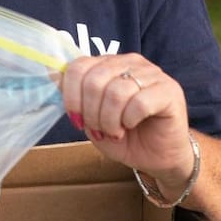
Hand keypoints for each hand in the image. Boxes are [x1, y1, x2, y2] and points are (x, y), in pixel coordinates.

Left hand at [60, 55, 193, 187]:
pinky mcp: (169, 91)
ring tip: (115, 131)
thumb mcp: (91, 119)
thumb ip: (74, 98)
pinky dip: (129, 120)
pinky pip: (139, 102)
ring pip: (116, 91)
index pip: (78, 66)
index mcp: (109, 64)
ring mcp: (152, 74)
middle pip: (95, 79)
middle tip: (99, 130)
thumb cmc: (125, 137)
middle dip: (91, 112)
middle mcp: (130, 63)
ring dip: (110, 120)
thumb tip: (51, 76)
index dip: (71, 97)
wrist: (158, 157)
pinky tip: (132, 126)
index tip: (77, 120)